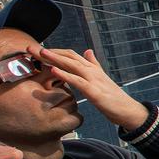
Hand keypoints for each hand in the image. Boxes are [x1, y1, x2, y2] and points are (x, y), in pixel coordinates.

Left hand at [31, 44, 145, 128]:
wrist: (128, 110)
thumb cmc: (113, 97)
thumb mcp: (101, 79)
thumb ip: (93, 64)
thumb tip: (88, 51)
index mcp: (92, 68)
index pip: (70, 55)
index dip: (54, 52)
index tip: (37, 50)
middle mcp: (92, 71)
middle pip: (68, 57)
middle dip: (49, 52)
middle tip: (30, 48)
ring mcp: (94, 80)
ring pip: (72, 66)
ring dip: (56, 59)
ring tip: (41, 53)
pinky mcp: (95, 92)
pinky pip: (78, 82)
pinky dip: (65, 75)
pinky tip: (54, 71)